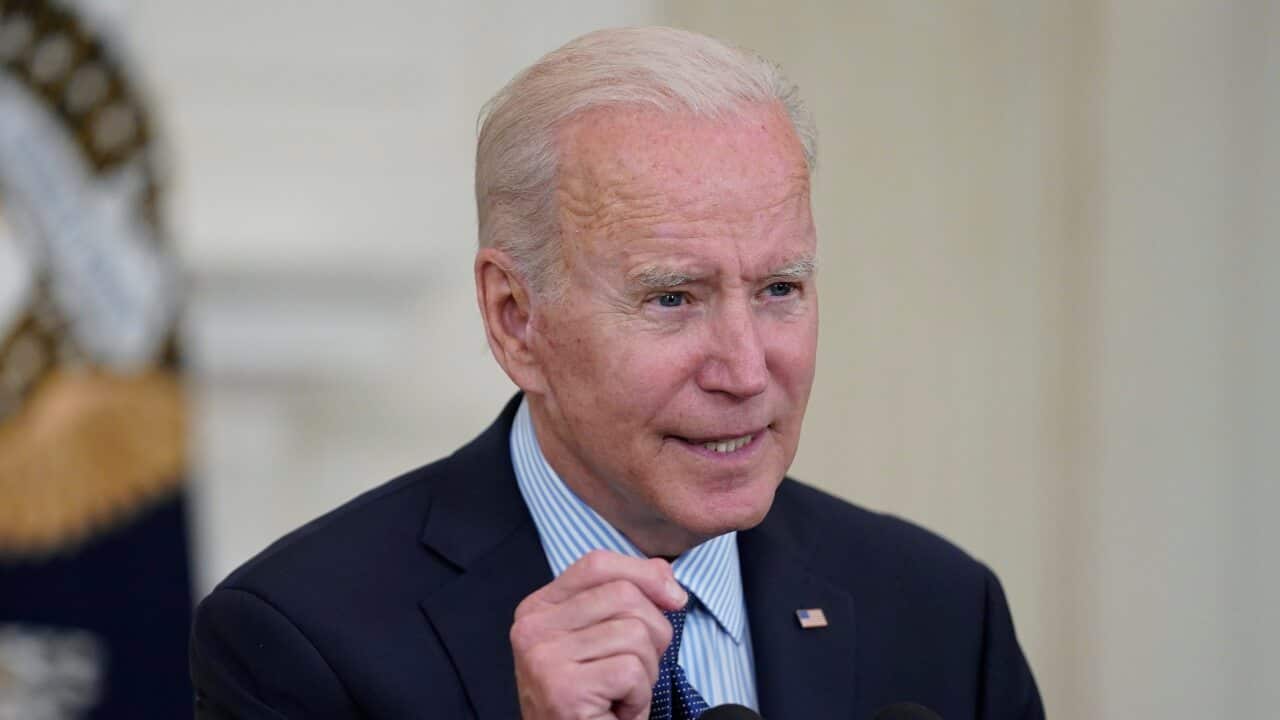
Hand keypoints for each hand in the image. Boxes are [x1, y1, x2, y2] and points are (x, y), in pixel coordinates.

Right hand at [511, 550, 688, 719]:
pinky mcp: (563, 689)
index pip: (597, 564)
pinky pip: (631, 671)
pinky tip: (617, 710)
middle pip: (624, 595)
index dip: (645, 573)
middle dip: (653, 633)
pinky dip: (639, 697)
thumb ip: (627, 599)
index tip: (674, 599)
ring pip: (634, 633)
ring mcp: (543, 657)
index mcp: (539, 608)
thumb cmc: (591, 701)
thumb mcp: (604, 641)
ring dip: (646, 672)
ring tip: (621, 694)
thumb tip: (665, 574)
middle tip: (634, 671)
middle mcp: (533, 628)